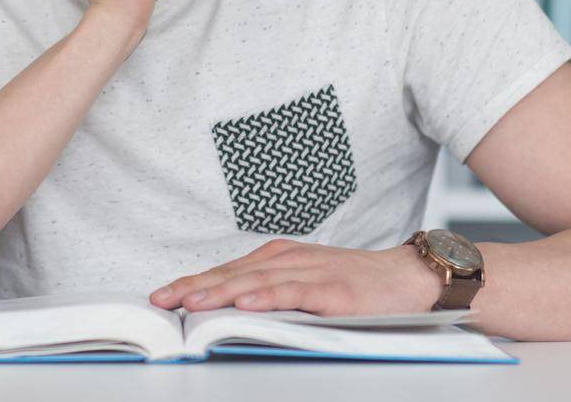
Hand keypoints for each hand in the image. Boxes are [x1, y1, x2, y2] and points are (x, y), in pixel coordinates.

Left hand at [148, 239, 442, 316]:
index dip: (192, 283)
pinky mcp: (335, 290)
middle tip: (161, 301)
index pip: (226, 272)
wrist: (409, 278)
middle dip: (194, 287)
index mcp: (278, 259)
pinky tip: (247, 304)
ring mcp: (312, 273)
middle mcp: (290, 260)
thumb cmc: (355, 284)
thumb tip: (228, 312)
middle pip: (233, 274)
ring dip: (220, 292)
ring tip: (190, 303)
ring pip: (257, 281)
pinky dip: (269, 297)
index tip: (161, 296)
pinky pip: (296, 293)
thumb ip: (270, 293)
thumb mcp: (305, 284)